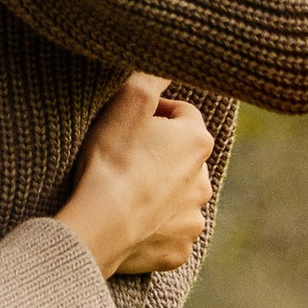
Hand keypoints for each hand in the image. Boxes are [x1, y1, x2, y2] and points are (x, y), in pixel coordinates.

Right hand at [55, 77, 216, 280]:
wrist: (102, 224)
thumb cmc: (112, 158)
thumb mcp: (128, 100)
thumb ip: (152, 75)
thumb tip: (167, 57)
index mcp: (198, 142)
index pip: (181, 113)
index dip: (152, 113)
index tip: (126, 121)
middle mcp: (205, 182)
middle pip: (181, 156)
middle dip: (158, 153)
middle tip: (123, 154)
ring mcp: (192, 220)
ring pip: (177, 195)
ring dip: (158, 190)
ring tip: (124, 188)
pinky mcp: (178, 250)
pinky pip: (167, 231)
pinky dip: (153, 225)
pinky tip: (129, 219)